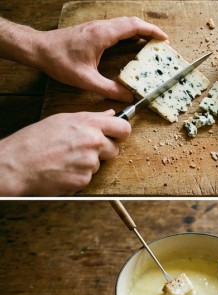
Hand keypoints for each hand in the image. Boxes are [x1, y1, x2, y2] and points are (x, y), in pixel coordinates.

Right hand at [0, 109, 129, 195]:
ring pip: (99, 165)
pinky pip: (88, 178)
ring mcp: (90, 162)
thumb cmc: (34, 140)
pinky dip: (77, 176)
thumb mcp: (62, 120)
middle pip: (115, 150)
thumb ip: (91, 118)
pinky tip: (62, 170)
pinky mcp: (84, 179)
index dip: (121, 133)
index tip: (117, 136)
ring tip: (65, 159)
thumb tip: (111, 115)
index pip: (124, 128)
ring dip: (87, 164)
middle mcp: (93, 142)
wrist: (17, 164)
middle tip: (82, 151)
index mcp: (89, 124)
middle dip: (103, 151)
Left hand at [32, 16, 166, 101]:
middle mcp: (101, 27)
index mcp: (103, 35)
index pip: (134, 27)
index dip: (152, 32)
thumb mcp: (86, 79)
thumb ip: (109, 89)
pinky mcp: (92, 30)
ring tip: (150, 44)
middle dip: (149, 31)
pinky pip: (116, 28)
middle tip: (161, 43)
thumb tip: (128, 97)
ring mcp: (96, 27)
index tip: (164, 39)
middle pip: (132, 22)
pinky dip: (129, 33)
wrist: (38, 49)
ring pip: (124, 23)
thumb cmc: (58, 61)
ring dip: (139, 31)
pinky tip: (131, 44)